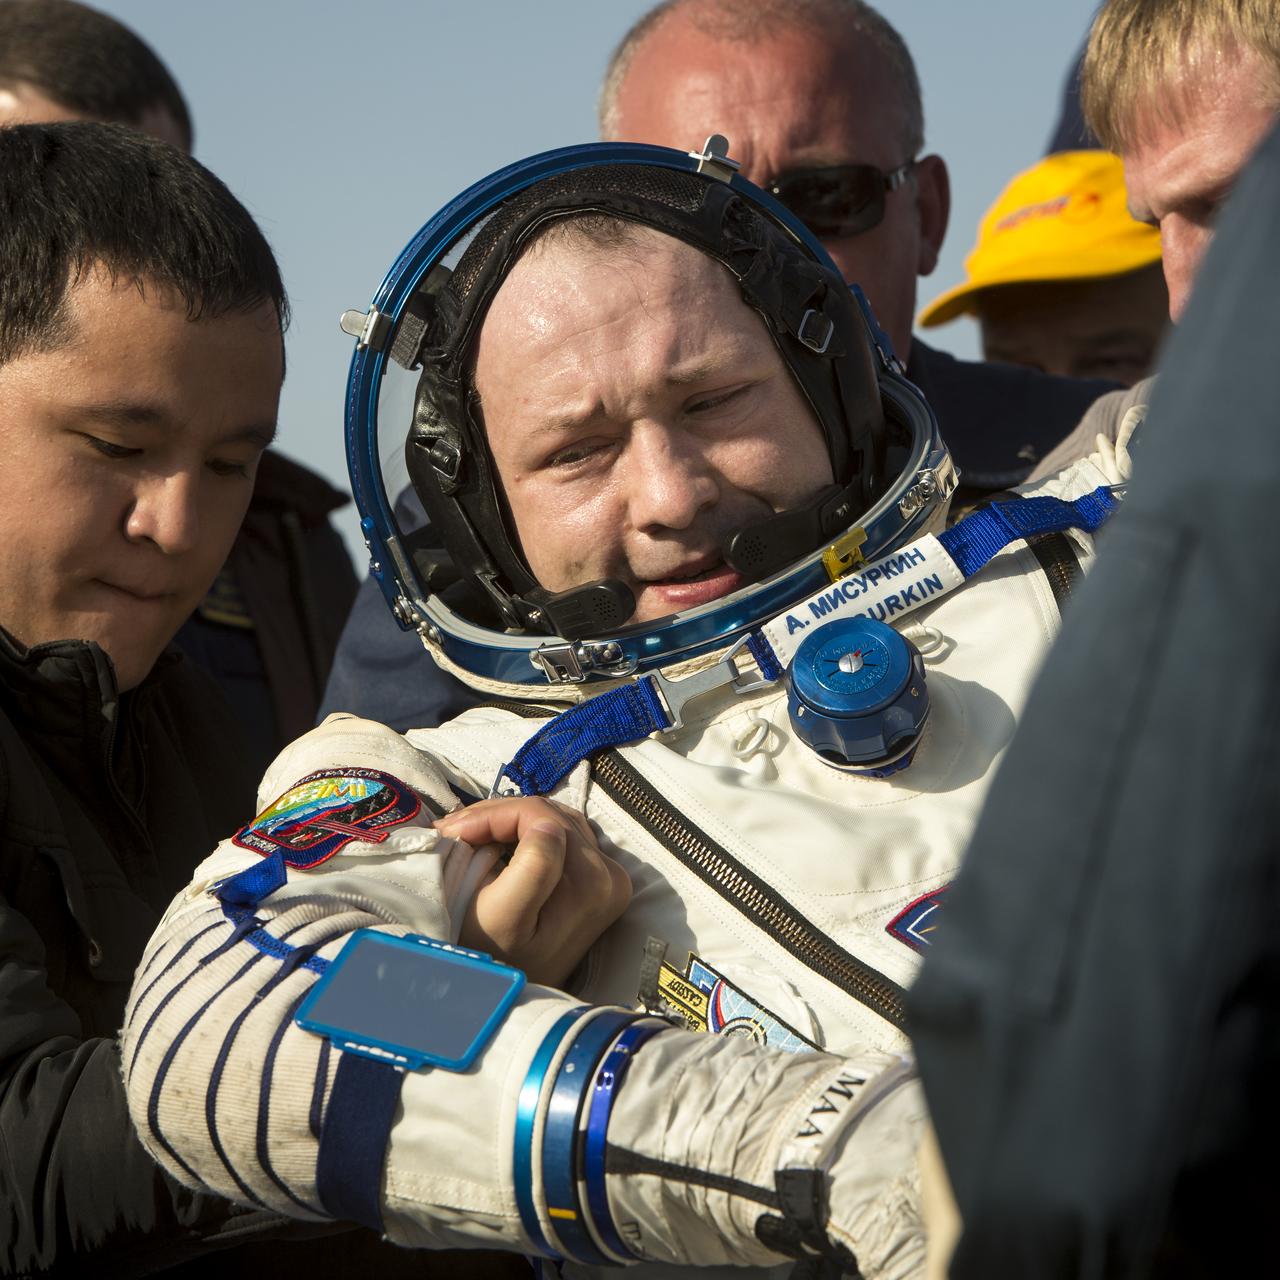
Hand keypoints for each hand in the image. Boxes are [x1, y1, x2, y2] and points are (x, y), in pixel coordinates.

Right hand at [435, 796, 630, 987]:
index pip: (538, 815)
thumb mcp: (504, 918)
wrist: (511, 999)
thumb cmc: (497, 960)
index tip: (451, 833)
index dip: (490, 816)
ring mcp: (609, 878)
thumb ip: (533, 866)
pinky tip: (496, 846)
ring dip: (510, 822)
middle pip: (549, 814)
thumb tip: (545, 822)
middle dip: (496, 816)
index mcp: (592, 882)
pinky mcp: (600, 881)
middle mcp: (611, 876)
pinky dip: (527, 833)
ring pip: (555, 819)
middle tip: (453, 833)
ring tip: (469, 838)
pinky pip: (563, 835)